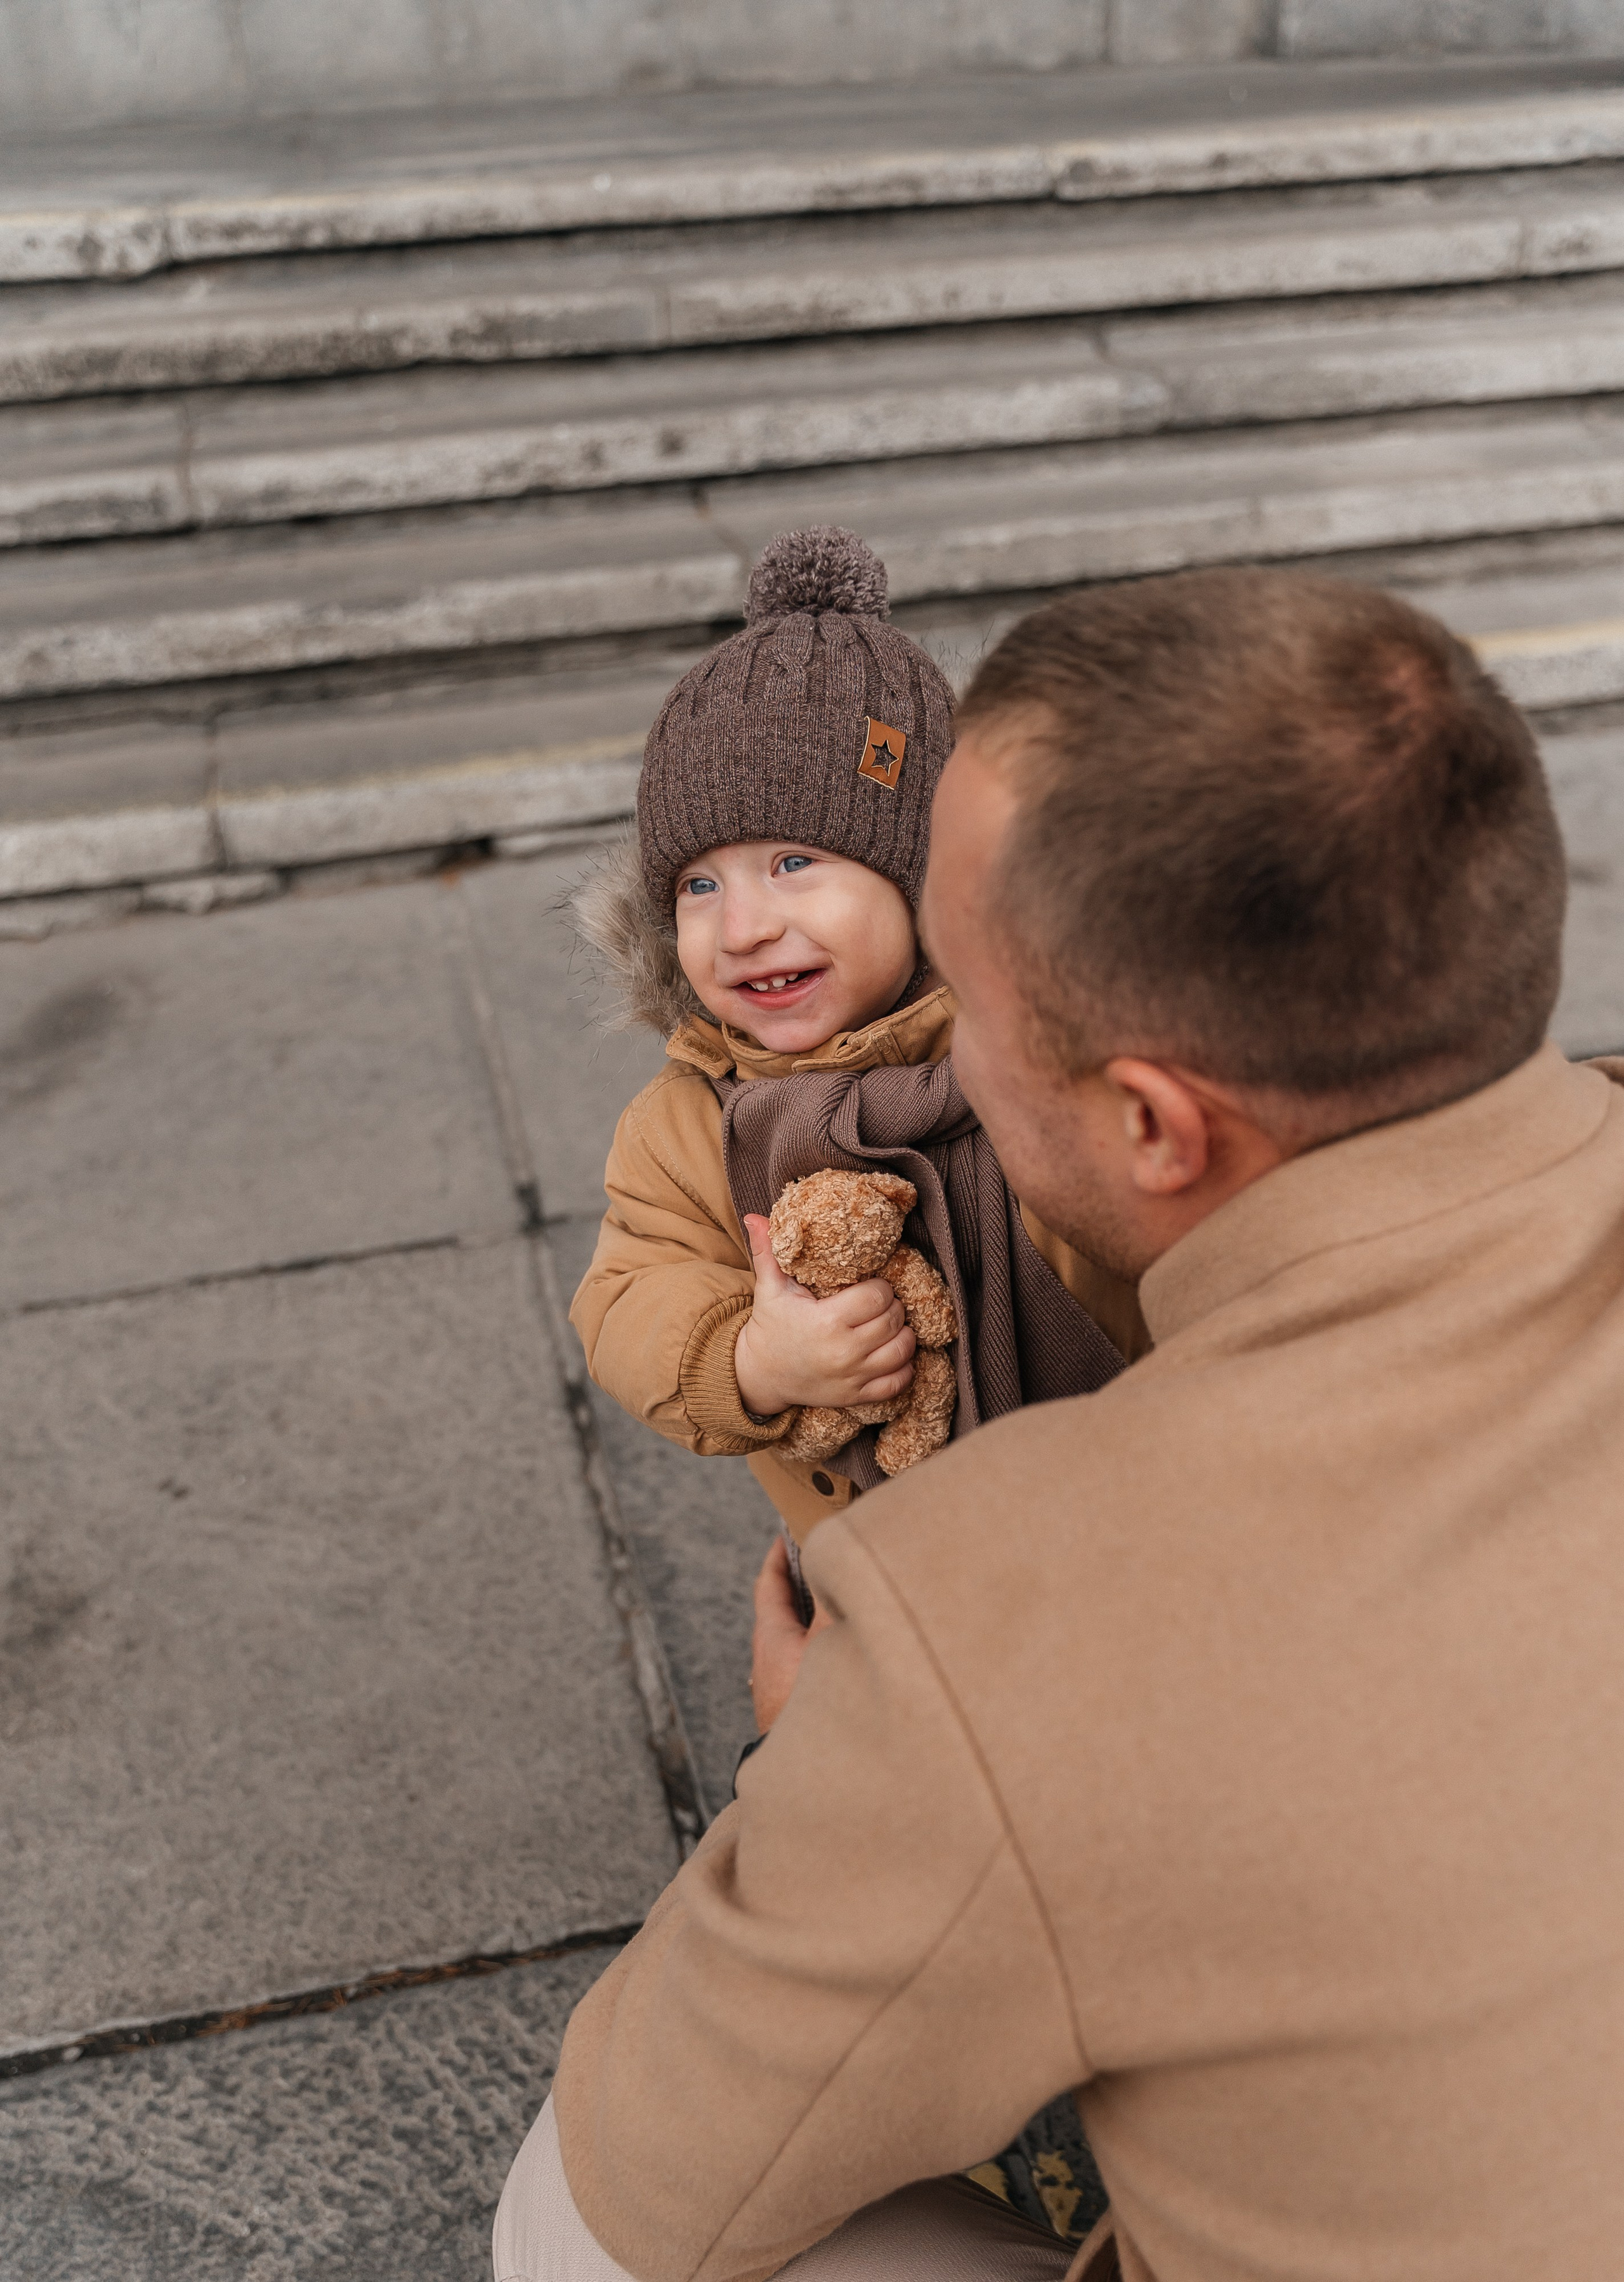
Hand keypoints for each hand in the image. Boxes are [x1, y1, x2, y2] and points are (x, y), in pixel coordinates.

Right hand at [734, 1215, 914, 1416]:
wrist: (760, 1375)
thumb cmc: (770, 1327)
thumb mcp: (768, 1289)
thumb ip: (767, 1251)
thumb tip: (755, 1216)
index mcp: (826, 1321)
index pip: (878, 1295)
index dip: (880, 1286)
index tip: (870, 1285)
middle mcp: (844, 1351)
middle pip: (893, 1319)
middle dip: (892, 1306)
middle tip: (880, 1302)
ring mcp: (852, 1377)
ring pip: (903, 1350)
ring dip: (903, 1334)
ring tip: (889, 1324)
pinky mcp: (857, 1396)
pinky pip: (898, 1382)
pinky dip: (904, 1367)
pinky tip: (891, 1352)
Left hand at [750, 1535, 832, 1732]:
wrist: (811, 1775)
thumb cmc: (817, 1703)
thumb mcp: (831, 1639)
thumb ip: (833, 1600)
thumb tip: (836, 1561)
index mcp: (770, 1637)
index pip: (768, 1584)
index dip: (778, 1556)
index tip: (787, 1533)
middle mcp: (766, 1661)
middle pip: (780, 1611)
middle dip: (800, 1585)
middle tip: (822, 1563)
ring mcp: (777, 1689)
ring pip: (793, 1641)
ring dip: (812, 1621)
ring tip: (840, 1607)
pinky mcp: (791, 1713)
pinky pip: (803, 1665)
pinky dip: (819, 1650)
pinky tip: (843, 1657)